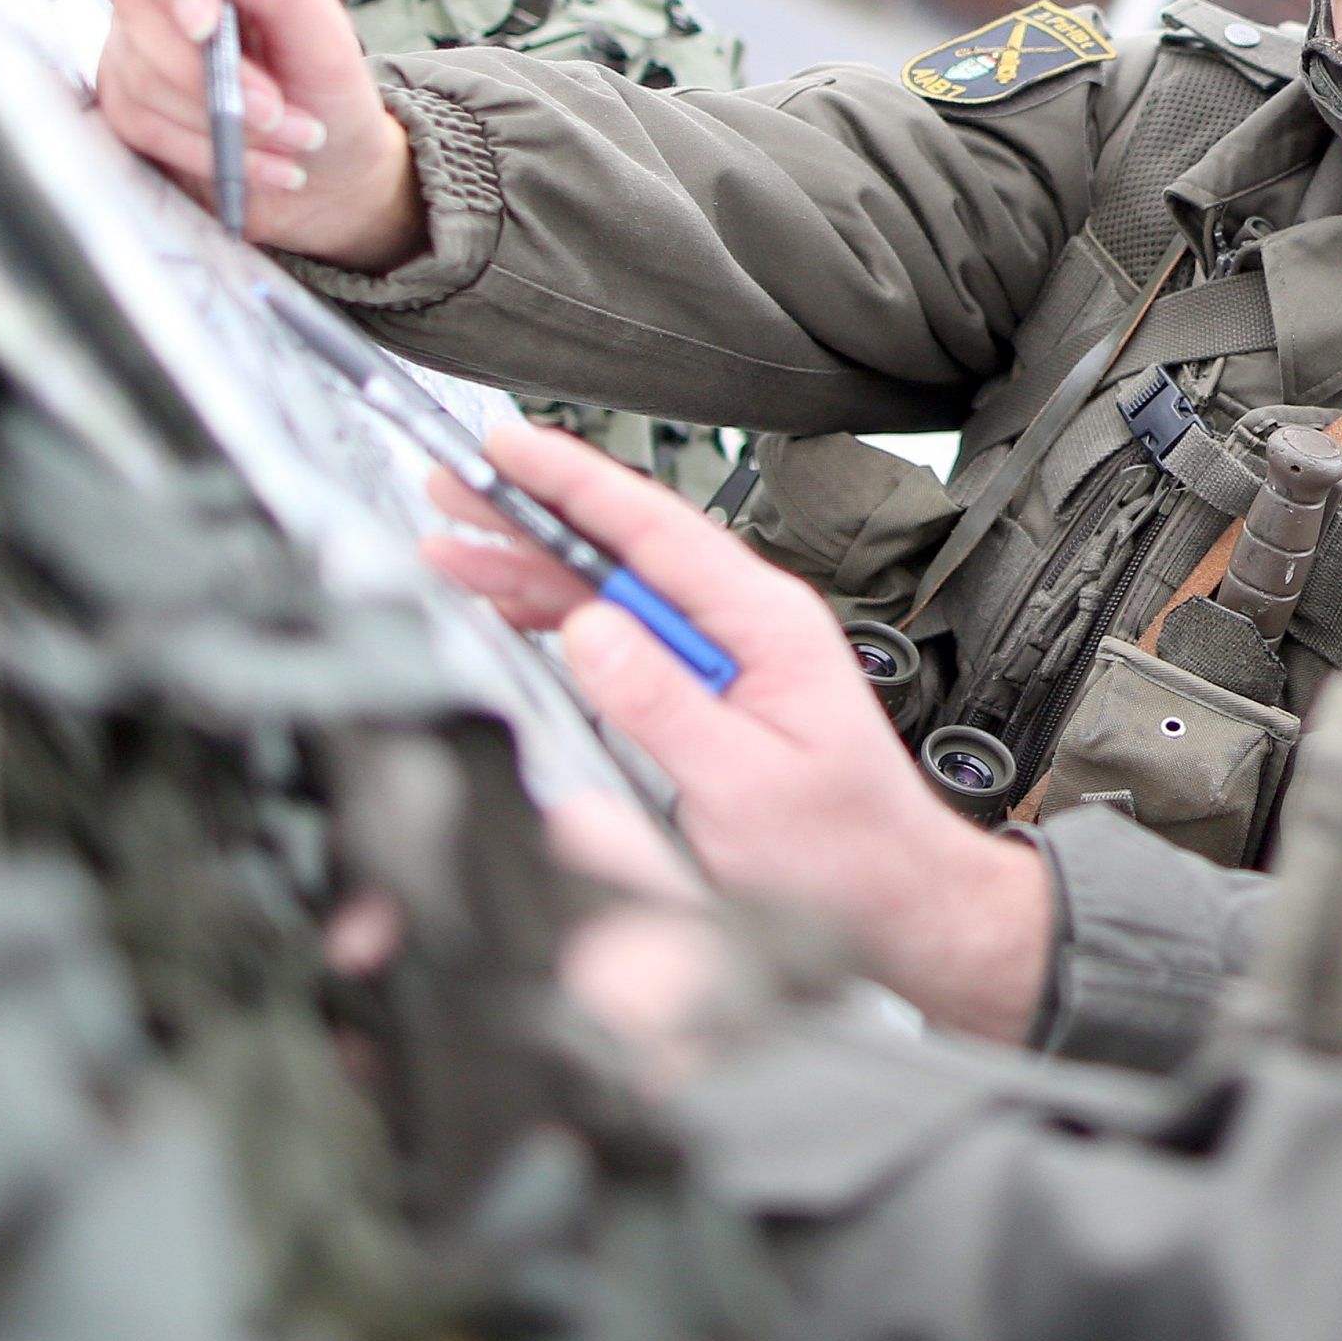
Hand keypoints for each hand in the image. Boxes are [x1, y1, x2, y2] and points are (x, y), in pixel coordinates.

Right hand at [100, 0, 424, 267]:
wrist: (327, 165)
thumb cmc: (326, 85)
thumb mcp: (326, 36)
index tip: (205, 22)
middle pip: (138, 4)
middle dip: (213, 74)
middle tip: (277, 109)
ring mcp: (137, 41)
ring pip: (140, 72)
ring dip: (221, 120)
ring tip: (286, 137)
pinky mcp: (127, 97)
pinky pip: (139, 122)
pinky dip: (202, 150)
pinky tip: (255, 161)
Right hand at [424, 422, 1052, 1043]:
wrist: (890, 892)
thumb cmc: (840, 844)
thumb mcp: (741, 782)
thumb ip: (662, 704)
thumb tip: (589, 630)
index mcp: (765, 620)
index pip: (655, 530)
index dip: (574, 483)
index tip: (507, 448)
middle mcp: (745, 621)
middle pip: (624, 548)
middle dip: (532, 514)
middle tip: (451, 486)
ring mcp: (725, 652)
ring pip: (615, 590)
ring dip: (533, 568)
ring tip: (452, 545)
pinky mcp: (707, 687)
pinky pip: (624, 636)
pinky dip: (559, 617)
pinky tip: (511, 605)